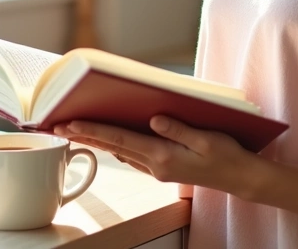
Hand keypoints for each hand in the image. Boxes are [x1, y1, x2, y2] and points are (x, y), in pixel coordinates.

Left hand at [53, 116, 262, 195]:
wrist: (240, 178)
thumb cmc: (227, 155)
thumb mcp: (206, 138)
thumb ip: (178, 129)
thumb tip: (154, 119)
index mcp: (163, 156)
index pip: (120, 140)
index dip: (93, 130)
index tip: (70, 123)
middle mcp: (155, 165)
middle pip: (112, 146)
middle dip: (84, 135)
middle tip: (57, 126)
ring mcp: (158, 169)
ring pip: (120, 152)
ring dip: (97, 140)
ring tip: (74, 129)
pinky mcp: (163, 168)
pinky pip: (133, 155)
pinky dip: (116, 145)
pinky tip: (109, 138)